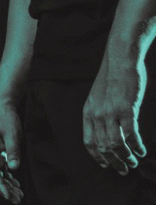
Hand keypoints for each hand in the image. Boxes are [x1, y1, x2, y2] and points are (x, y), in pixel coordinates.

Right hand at [0, 102, 23, 203]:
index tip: (10, 196)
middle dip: (5, 191)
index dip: (1, 187)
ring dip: (7, 186)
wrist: (3, 106)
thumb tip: (14, 167)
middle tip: (18, 199)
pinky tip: (16, 183)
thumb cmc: (6, 118)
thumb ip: (13, 150)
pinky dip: (8, 179)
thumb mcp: (12, 133)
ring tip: (19, 194)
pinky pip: (1, 170)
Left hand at [83, 57, 146, 174]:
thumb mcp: (98, 97)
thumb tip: (106, 131)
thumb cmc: (112, 78)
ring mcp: (110, 112)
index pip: (89, 141)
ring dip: (126, 157)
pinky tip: (142, 150)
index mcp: (88, 111)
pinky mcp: (126, 109)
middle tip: (124, 169)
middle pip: (103, 147)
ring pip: (116, 144)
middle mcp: (96, 114)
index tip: (105, 165)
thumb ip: (99, 113)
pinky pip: (131, 135)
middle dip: (114, 161)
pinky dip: (137, 146)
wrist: (120, 60)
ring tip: (134, 161)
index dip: (97, 156)